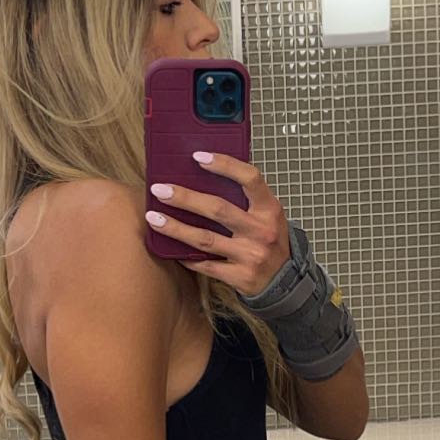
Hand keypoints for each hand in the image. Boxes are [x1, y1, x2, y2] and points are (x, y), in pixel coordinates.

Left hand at [147, 151, 290, 296]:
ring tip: (154, 218)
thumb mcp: (266, 215)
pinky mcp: (240, 277)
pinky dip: (185, 256)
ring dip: (176, 228)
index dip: (224, 165)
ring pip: (205, 239)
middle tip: (160, 190)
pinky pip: (206, 265)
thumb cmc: (269, 241)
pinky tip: (169, 248)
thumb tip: (203, 175)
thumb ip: (244, 198)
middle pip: (218, 209)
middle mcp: (261, 231)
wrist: (285, 281)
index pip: (250, 178)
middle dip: (185, 198)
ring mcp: (251, 256)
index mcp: (269, 209)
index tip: (197, 157)